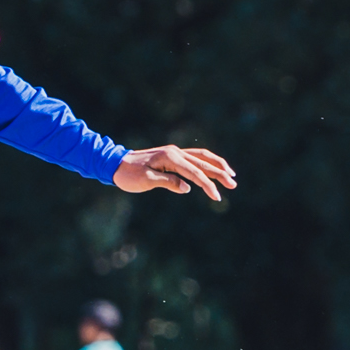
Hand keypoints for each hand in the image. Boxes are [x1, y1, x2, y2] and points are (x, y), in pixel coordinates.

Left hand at [114, 145, 236, 199]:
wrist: (115, 164)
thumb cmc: (129, 175)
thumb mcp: (146, 181)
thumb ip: (168, 182)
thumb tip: (188, 187)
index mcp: (170, 158)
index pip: (194, 172)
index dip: (207, 185)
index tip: (217, 197)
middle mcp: (175, 152)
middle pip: (203, 162)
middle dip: (220, 173)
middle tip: (233, 184)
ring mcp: (174, 153)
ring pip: (202, 157)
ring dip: (217, 165)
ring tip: (230, 175)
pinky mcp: (173, 156)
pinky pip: (195, 158)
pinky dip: (207, 163)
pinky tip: (213, 169)